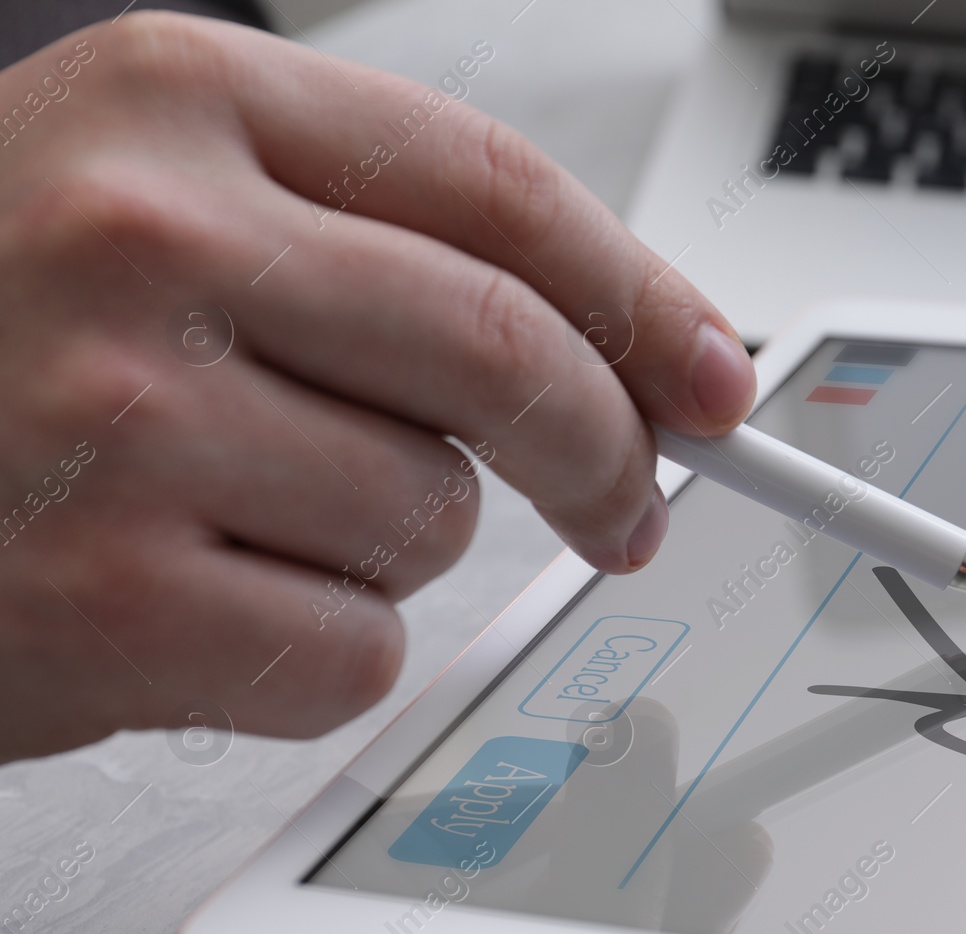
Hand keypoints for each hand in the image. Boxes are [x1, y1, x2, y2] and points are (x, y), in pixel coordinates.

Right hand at [0, 13, 753, 760]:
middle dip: (607, 451)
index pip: (503, 196)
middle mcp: (150, 242)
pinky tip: (192, 603)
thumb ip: (370, 248)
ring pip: (430, 519)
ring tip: (243, 518)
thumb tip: (618, 344)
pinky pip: (351, 651)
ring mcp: (120, 422)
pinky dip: (314, 649)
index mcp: (178, 105)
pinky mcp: (106, 601)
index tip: (715, 373)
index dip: (641, 297)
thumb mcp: (148, 204)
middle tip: (631, 502)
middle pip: (509, 360)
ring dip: (389, 544)